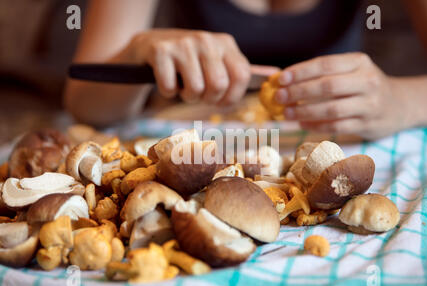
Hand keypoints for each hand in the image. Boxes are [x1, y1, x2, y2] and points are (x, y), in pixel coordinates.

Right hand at [125, 29, 250, 104]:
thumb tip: (273, 78)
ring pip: (195, 89)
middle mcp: (207, 40)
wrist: (149, 47)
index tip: (220, 102)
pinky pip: (170, 88)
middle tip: (198, 93)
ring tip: (182, 85)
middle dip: (207, 99)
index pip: (241, 76)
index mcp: (225, 43)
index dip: (232, 97)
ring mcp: (183, 43)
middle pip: (218, 86)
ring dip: (186, 96)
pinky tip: (166, 79)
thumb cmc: (188, 64)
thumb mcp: (215, 64)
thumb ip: (237, 74)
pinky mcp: (161, 50)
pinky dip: (167, 92)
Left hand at [275, 52, 414, 139]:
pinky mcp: (368, 124)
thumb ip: (322, 75)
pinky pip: (337, 126)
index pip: (326, 65)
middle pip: (327, 86)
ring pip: (331, 109)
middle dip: (298, 92)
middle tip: (278, 97)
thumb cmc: (363, 86)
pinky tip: (302, 124)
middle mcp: (368, 81)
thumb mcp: (351, 71)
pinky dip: (316, 126)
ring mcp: (370, 104)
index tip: (281, 79)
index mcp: (360, 62)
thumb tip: (283, 82)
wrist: (400, 105)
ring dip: (304, 112)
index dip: (301, 72)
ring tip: (286, 114)